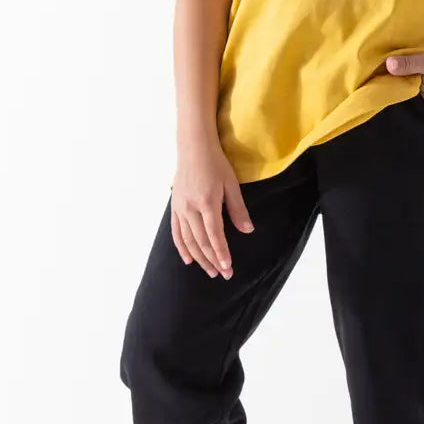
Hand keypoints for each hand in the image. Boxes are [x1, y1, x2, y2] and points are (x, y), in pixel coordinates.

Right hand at [170, 139, 253, 278]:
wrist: (193, 148)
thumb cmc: (216, 164)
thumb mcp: (232, 185)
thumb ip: (238, 209)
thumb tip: (248, 231)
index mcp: (207, 203)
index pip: (215, 235)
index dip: (221, 253)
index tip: (228, 267)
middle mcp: (191, 208)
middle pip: (201, 241)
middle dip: (212, 260)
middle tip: (223, 275)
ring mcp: (180, 209)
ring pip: (188, 240)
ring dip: (199, 258)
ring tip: (210, 271)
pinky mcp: (175, 207)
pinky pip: (176, 232)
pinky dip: (182, 248)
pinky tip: (188, 260)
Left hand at [382, 49, 423, 132]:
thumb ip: (409, 64)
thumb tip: (388, 65)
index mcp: (422, 101)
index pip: (402, 108)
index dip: (396, 107)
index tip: (387, 106)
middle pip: (414, 118)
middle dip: (406, 115)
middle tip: (399, 112)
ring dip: (419, 123)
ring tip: (412, 119)